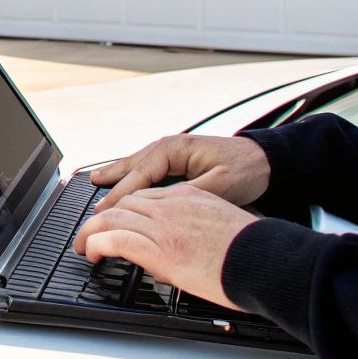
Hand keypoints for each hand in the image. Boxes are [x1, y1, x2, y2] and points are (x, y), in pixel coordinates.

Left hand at [74, 183, 255, 308]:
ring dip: (92, 231)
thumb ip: (199, 226)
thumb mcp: (223, 225)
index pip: (147, 196)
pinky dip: (97, 243)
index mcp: (191, 197)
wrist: (266, 261)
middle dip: (103, 217)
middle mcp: (174, 205)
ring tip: (83, 244)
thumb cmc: (254, 251)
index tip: (117, 219)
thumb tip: (188, 245)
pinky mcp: (160, 248)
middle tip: (91, 232)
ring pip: (114, 217)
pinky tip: (91, 253)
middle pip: (125, 202)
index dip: (126, 207)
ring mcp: (165, 225)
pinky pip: (115, 238)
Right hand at [91, 134, 269, 208]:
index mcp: (175, 149)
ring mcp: (172, 152)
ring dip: (116, 176)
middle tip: (91, 202)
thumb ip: (187, 196)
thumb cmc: (246, 170)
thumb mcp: (218, 186)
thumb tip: (161, 209)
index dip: (121, 195)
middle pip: (131, 166)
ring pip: (136, 165)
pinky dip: (131, 176)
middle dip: (111, 182)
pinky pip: (147, 168)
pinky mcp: (177, 160)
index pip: (140, 174)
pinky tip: (121, 181)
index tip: (105, 211)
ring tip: (95, 183)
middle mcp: (169, 147)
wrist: (266, 160)